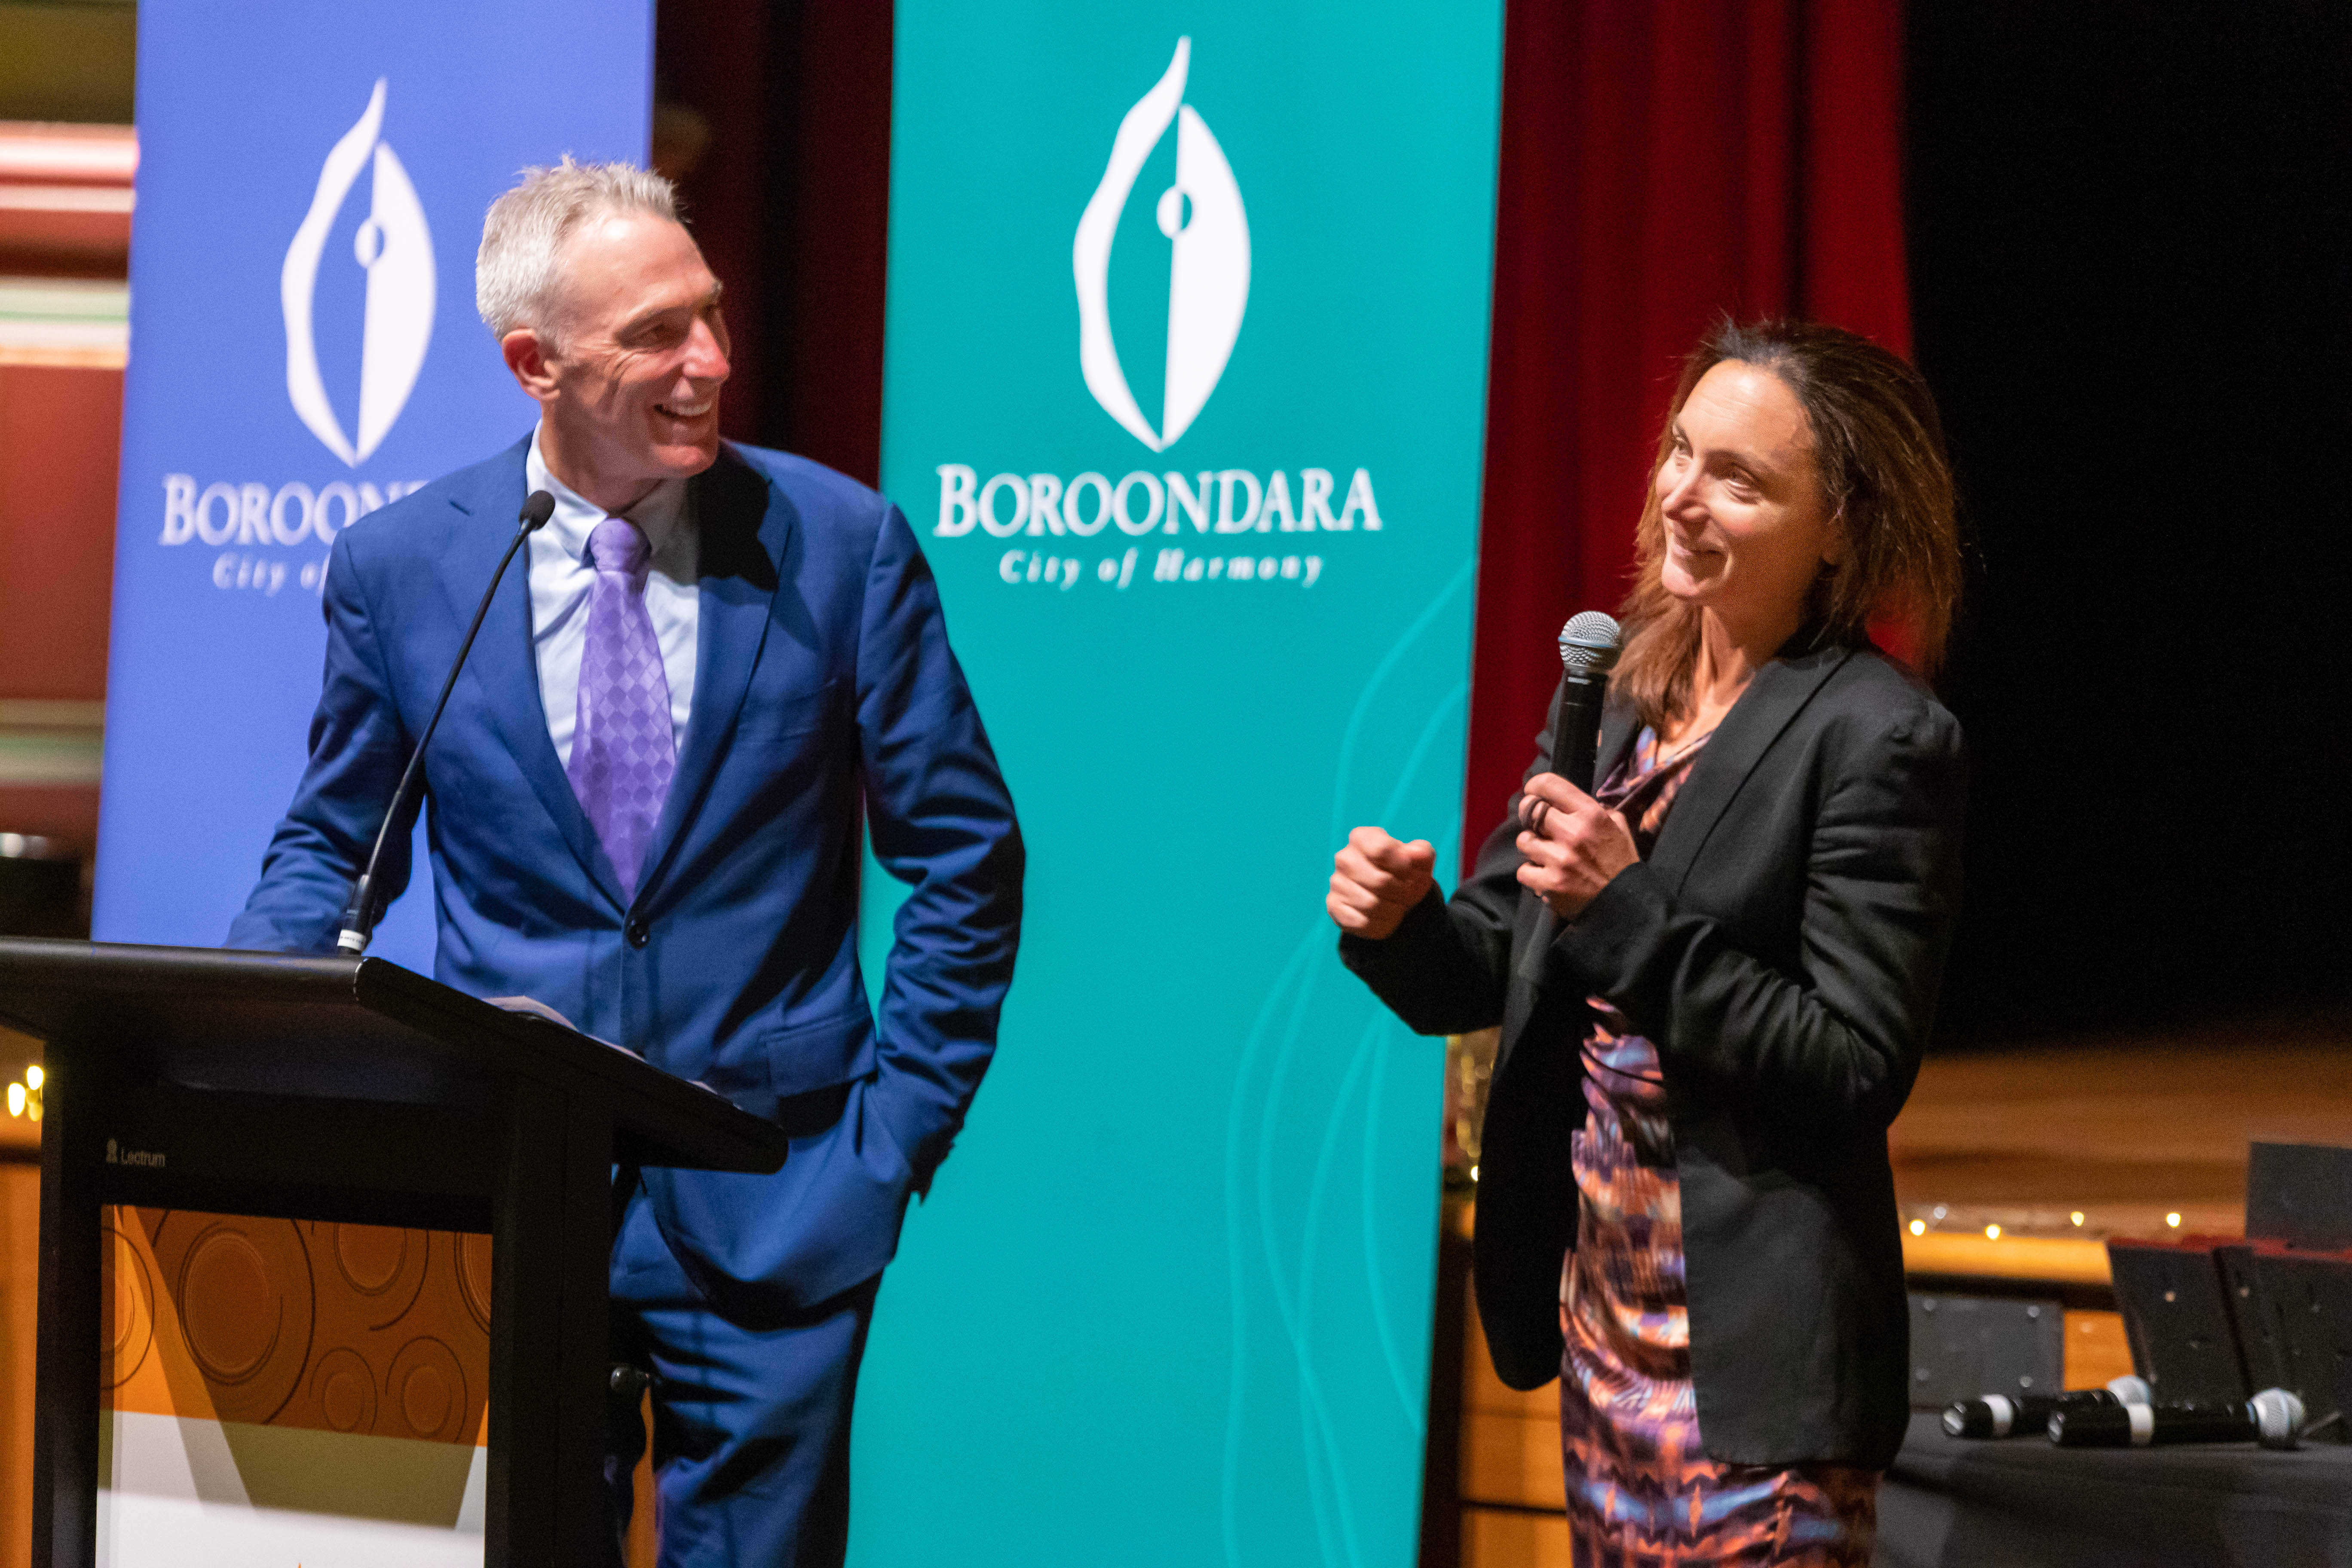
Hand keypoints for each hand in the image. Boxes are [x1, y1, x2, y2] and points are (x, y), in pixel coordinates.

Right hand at [1328, 826, 1437, 938]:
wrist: (1391, 896)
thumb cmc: (1404, 873)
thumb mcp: (1419, 860)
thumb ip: (1422, 852)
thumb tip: (1416, 853)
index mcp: (1363, 838)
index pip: (1382, 849)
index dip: (1402, 865)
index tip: (1408, 871)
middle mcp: (1345, 857)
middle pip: (1379, 881)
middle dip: (1401, 892)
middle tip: (1407, 894)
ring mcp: (1337, 882)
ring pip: (1371, 905)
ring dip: (1393, 910)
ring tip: (1398, 906)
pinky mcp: (1334, 906)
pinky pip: (1361, 922)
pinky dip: (1381, 924)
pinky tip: (1386, 917)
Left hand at [1514, 773, 1638, 917]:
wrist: (1625, 905)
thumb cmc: (1621, 864)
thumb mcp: (1619, 829)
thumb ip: (1599, 810)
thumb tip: (1575, 802)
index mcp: (1591, 815)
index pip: (1550, 785)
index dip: (1536, 786)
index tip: (1533, 791)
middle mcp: (1573, 833)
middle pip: (1529, 810)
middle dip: (1529, 815)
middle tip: (1536, 824)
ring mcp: (1559, 860)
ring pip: (1523, 841)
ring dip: (1531, 846)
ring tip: (1545, 853)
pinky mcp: (1549, 884)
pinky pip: (1523, 871)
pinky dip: (1530, 873)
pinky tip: (1543, 874)